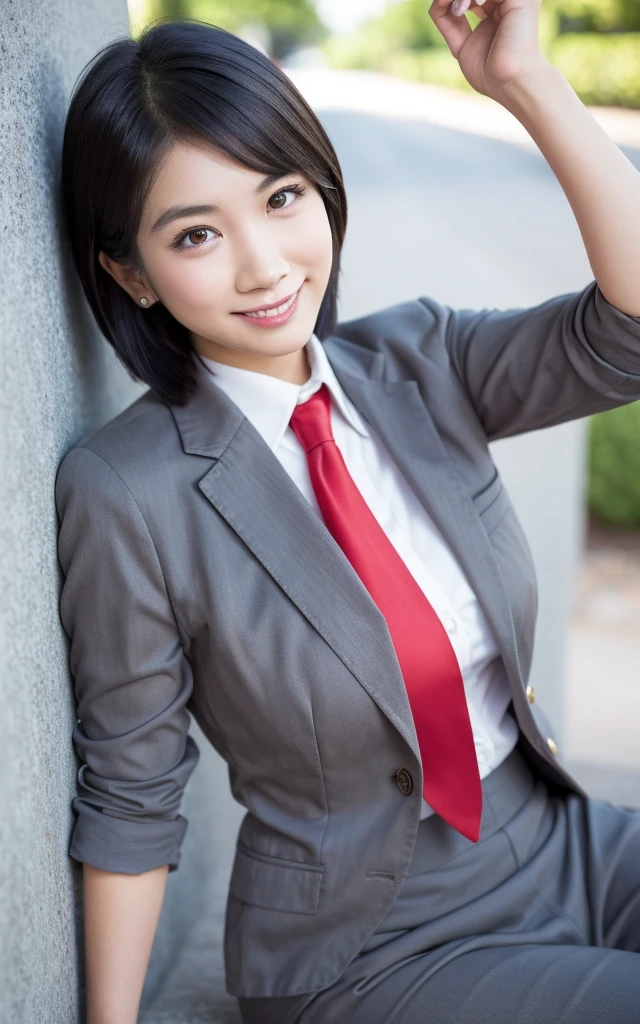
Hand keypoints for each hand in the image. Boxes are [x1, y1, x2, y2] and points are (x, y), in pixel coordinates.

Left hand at [428, 0, 549, 99]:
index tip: (444, 8)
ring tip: (459, 10)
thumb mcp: (461, 44)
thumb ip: (450, 22)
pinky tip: (477, 2)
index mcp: (495, 11)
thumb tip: (439, 1)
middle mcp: (506, 2)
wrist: (508, 83)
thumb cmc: (489, 73)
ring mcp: (515, 0)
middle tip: (454, 9)